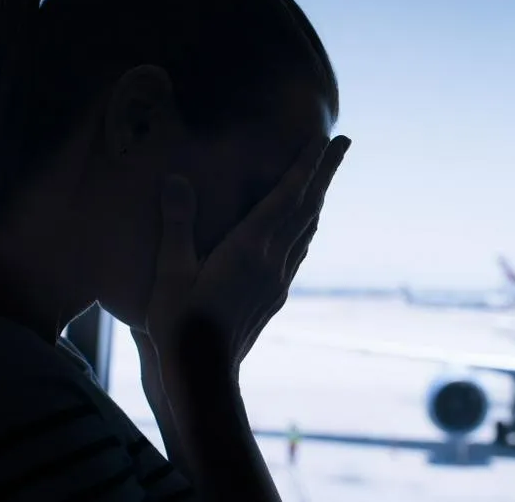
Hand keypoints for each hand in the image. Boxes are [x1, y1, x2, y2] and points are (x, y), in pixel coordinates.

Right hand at [144, 135, 349, 376]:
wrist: (204, 376)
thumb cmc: (180, 324)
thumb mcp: (171, 271)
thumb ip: (177, 223)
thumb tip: (176, 179)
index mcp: (249, 248)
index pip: (285, 196)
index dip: (305, 165)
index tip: (324, 139)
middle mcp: (272, 261)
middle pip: (307, 207)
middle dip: (325, 172)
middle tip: (343, 142)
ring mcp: (277, 280)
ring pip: (307, 229)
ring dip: (318, 197)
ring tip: (326, 177)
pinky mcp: (274, 297)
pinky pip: (299, 252)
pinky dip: (306, 228)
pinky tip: (305, 228)